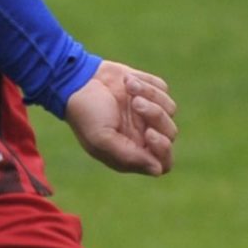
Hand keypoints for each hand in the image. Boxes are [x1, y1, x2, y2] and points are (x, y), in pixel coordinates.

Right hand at [63, 59, 177, 176]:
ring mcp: (147, 113)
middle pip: (170, 134)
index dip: (162, 149)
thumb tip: (157, 169)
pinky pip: (163, 89)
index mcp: (130, 152)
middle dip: (156, 116)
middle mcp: (141, 135)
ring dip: (149, 94)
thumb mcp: (101, 139)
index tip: (149, 133)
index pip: (163, 162)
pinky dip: (146, 82)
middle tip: (136, 104)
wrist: (78, 79)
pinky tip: (126, 81)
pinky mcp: (149, 92)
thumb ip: (128, 156)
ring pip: (170, 109)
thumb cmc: (86, 113)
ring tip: (127, 86)